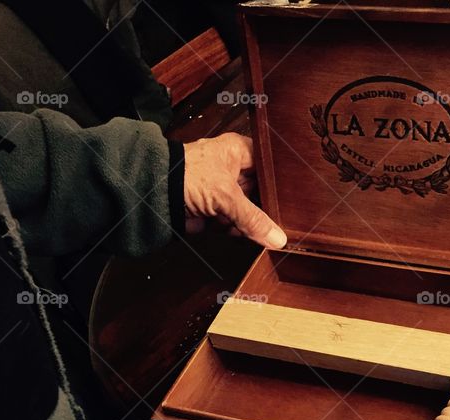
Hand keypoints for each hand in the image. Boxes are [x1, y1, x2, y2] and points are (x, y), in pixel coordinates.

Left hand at [182, 133, 286, 248]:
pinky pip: (236, 222)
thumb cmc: (186, 176)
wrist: (153, 194)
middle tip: (284, 221)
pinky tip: (249, 235)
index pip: (269, 165)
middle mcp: (233, 169)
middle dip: (268, 207)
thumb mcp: (227, 196)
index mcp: (238, 151)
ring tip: (266, 231)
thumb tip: (277, 238)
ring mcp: (223, 190)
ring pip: (249, 209)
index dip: (280, 182)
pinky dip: (240, 230)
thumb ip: (254, 219)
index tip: (295, 199)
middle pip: (261, 191)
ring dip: (254, 222)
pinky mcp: (215, 209)